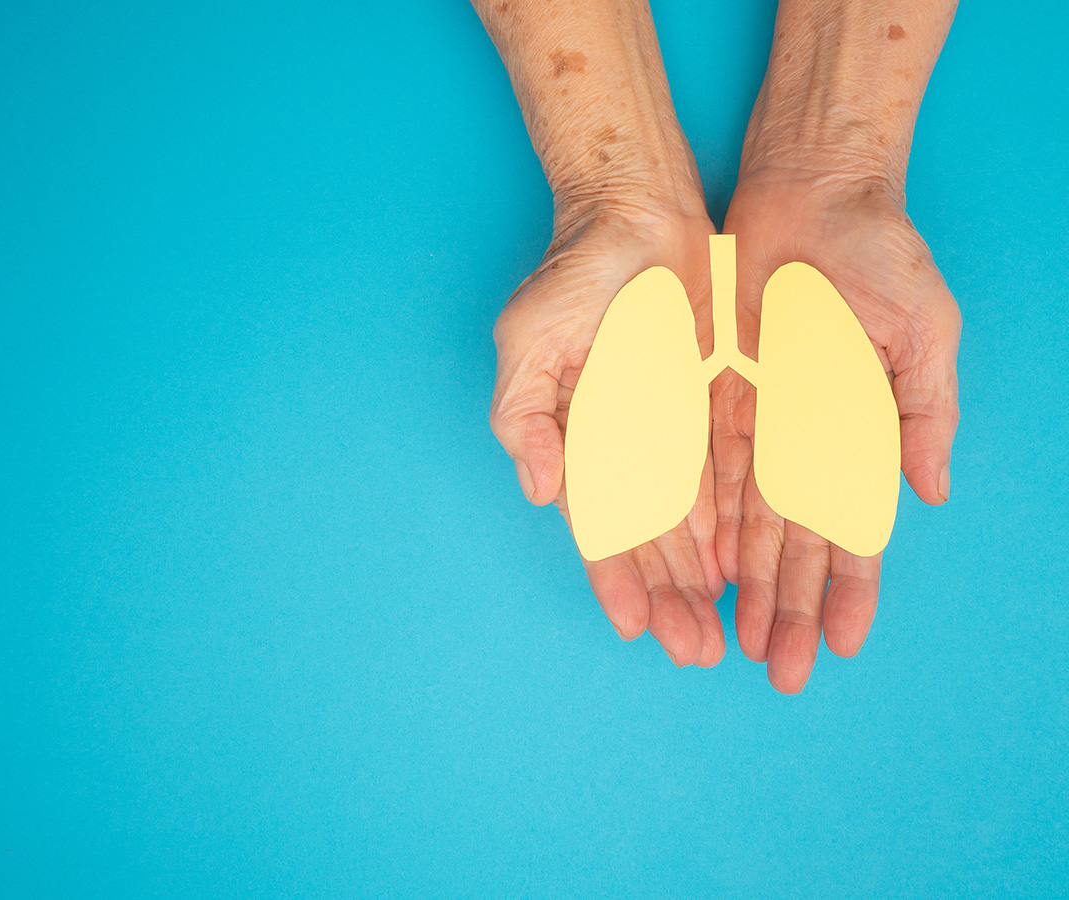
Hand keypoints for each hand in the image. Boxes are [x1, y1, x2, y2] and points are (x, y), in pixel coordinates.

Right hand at [491, 208, 727, 665]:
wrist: (636, 215)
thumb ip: (524, 417)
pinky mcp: (711, 408)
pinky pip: (725, 477)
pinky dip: (732, 523)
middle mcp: (624, 446)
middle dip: (667, 595)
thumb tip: (541, 492)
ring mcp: (668, 430)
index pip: (597, 523)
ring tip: (720, 630)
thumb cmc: (573, 275)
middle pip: (647, 537)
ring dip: (700, 576)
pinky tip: (742, 565)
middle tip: (693, 650)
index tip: (633, 625)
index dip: (614, 576)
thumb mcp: (528, 340)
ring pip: (688, 520)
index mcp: (577, 440)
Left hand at [714, 169, 960, 691]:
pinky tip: (699, 571)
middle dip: (786, 605)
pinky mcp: (710, 397)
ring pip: (745, 519)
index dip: (846, 588)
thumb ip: (923, 412)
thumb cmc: (880, 255)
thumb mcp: (923, 330)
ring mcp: (757, 422)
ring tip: (734, 640)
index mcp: (859, 431)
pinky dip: (700, 521)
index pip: (853, 527)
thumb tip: (928, 491)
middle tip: (775, 669)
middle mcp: (804, 439)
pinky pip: (701, 470)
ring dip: (742, 583)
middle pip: (793, 540)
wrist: (811, 195)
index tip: (838, 644)